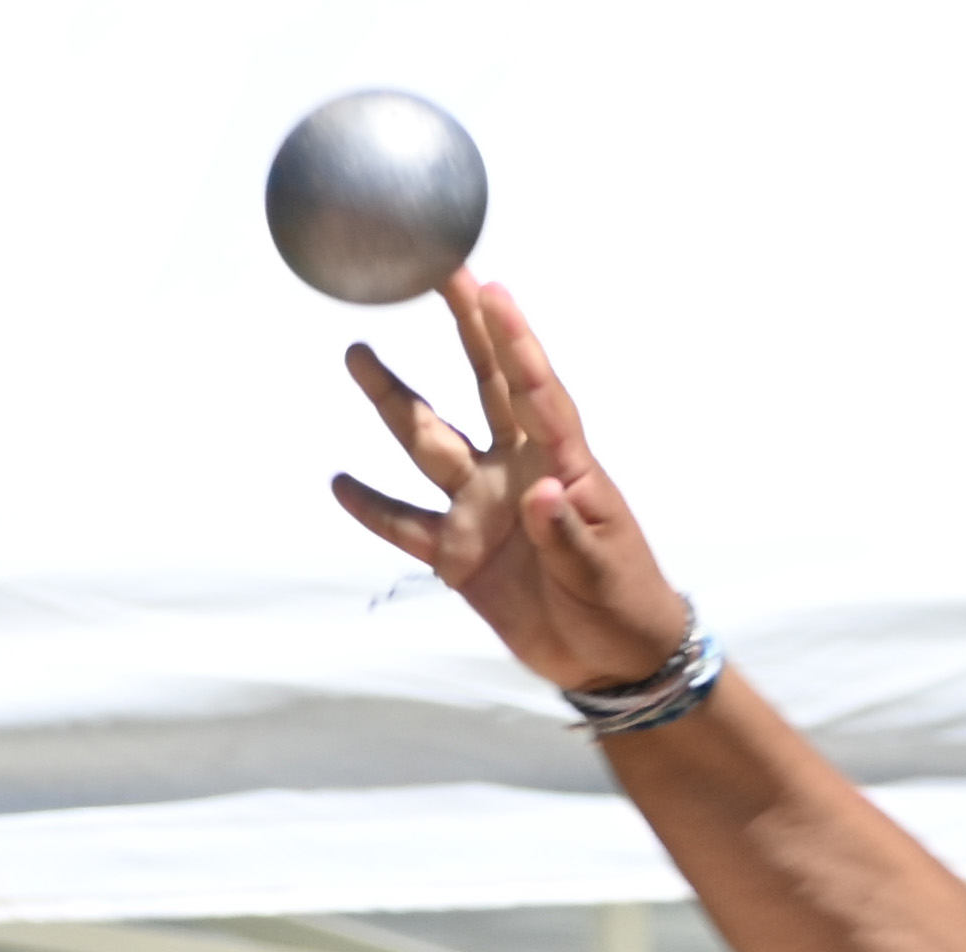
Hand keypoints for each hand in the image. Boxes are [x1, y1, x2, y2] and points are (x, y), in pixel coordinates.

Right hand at [335, 273, 687, 692]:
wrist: (617, 664)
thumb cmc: (626, 605)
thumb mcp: (601, 572)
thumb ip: (567, 535)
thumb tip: (540, 492)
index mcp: (565, 468)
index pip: (538, 394)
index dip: (515, 342)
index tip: (491, 289)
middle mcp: (518, 474)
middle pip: (484, 388)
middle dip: (462, 331)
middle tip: (434, 274)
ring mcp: (484, 510)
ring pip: (429, 444)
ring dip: (394, 401)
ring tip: (358, 353)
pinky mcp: (460, 555)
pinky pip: (406, 524)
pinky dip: (373, 506)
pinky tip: (339, 482)